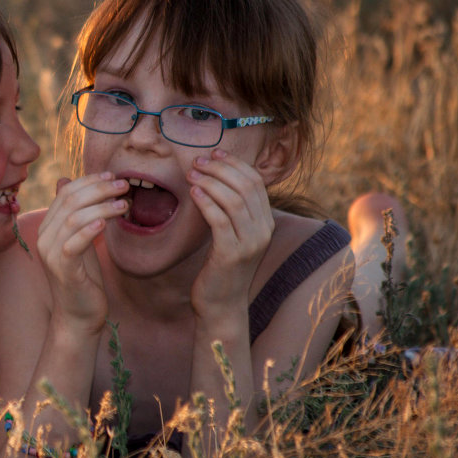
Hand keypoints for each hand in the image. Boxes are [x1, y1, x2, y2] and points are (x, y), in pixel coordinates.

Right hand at [35, 172, 128, 335]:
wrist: (78, 316)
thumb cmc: (83, 278)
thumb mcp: (80, 240)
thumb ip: (75, 214)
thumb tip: (65, 180)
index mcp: (48, 227)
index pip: (66, 193)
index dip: (89, 181)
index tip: (112, 176)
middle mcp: (44, 237)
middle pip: (69, 201)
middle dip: (99, 189)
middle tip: (123, 185)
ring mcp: (51, 254)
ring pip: (73, 219)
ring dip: (101, 207)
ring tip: (124, 204)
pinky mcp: (62, 270)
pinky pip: (73, 244)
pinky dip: (89, 230)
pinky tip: (106, 223)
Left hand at [187, 150, 273, 326]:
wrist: (221, 304)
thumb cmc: (222, 266)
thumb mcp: (232, 234)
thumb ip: (232, 210)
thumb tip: (216, 177)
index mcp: (266, 222)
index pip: (256, 182)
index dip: (234, 164)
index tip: (214, 154)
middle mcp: (263, 230)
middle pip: (246, 186)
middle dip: (220, 169)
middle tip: (197, 161)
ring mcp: (250, 243)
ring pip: (233, 200)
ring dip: (210, 182)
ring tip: (191, 174)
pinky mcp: (231, 254)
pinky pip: (220, 220)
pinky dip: (206, 202)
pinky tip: (193, 193)